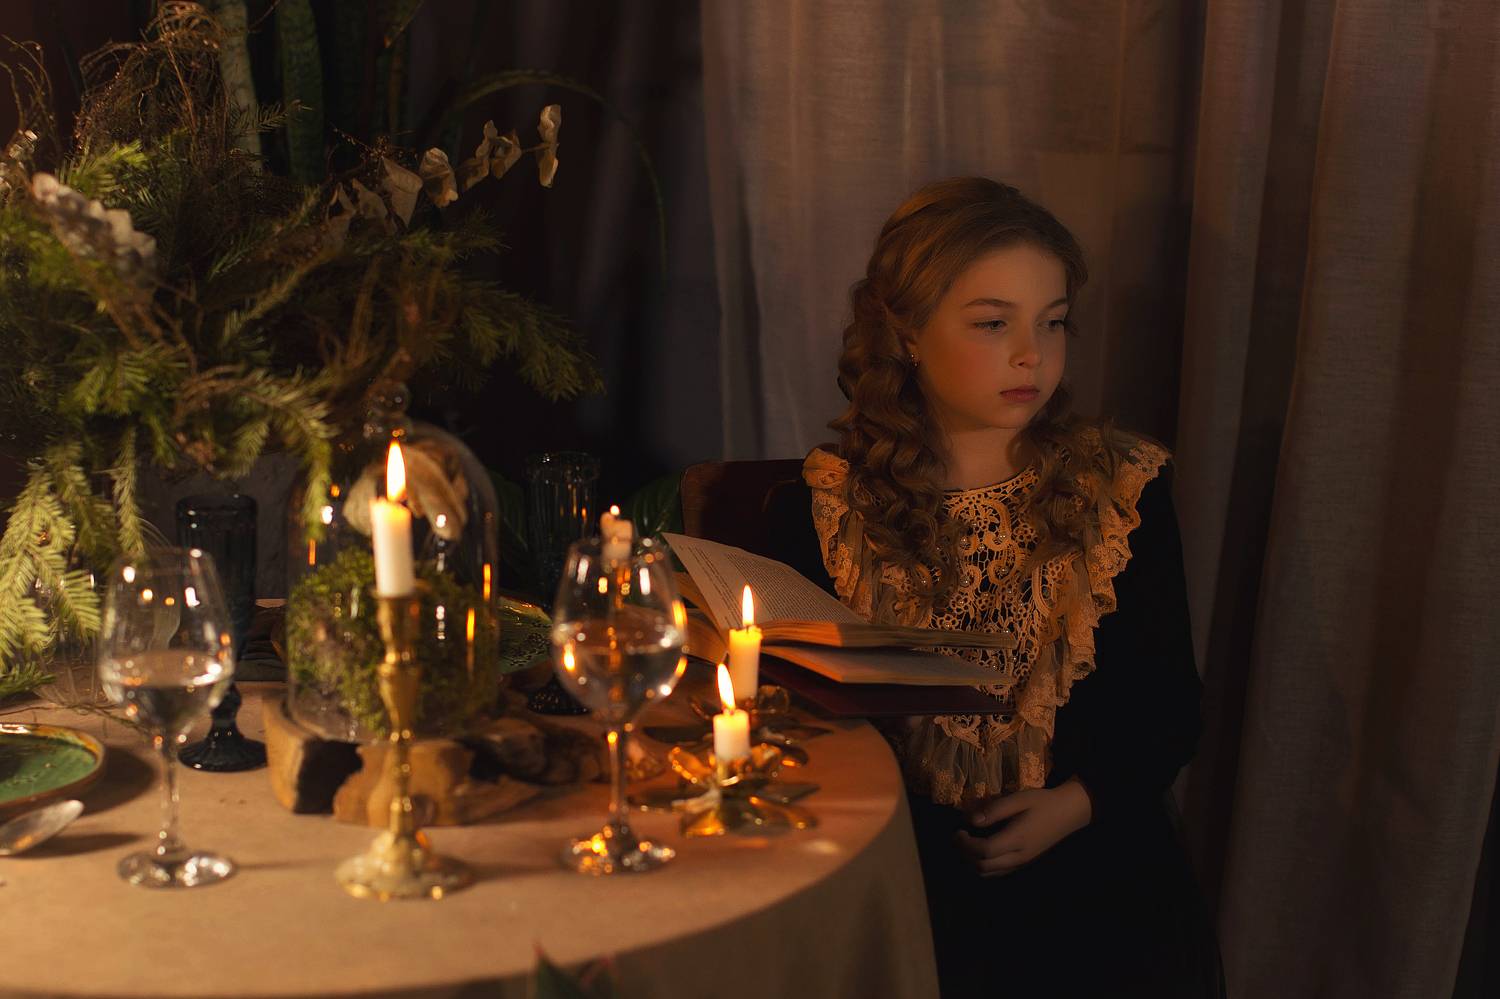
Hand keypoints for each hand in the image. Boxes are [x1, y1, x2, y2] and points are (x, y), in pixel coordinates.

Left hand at [954, 779, 1092, 876]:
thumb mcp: (1018, 799)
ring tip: (968, 843)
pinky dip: (984, 865)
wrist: (1068, 812)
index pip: (984, 851)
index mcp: (1017, 840)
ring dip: (973, 862)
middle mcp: (1019, 856)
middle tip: (959, 837)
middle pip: (984, 867)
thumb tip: (971, 820)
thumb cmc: (1042, 803)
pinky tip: (982, 849)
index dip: (966, 844)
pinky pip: (999, 871)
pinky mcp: (1024, 863)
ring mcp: (1022, 862)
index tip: (958, 831)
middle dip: (966, 854)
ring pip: (990, 873)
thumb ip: (995, 810)